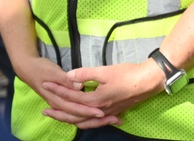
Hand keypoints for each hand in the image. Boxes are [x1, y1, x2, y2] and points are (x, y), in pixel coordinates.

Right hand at [12, 55, 118, 127]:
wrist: (27, 68)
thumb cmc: (40, 69)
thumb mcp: (53, 72)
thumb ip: (65, 80)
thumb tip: (78, 87)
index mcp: (56, 99)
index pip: (74, 108)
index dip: (88, 111)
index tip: (102, 112)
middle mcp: (59, 105)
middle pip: (78, 117)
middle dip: (95, 120)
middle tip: (114, 119)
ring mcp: (61, 104)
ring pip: (78, 117)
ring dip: (94, 120)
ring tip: (112, 119)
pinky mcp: (63, 101)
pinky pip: (76, 113)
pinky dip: (88, 115)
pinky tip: (100, 114)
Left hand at [42, 60, 162, 128]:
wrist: (149, 81)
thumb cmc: (128, 74)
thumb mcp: (105, 71)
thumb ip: (86, 74)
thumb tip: (69, 75)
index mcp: (94, 100)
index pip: (70, 96)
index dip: (57, 89)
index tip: (45, 84)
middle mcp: (98, 110)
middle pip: (73, 115)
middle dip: (58, 112)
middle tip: (44, 111)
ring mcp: (107, 113)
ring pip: (84, 122)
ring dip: (70, 120)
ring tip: (60, 117)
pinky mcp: (114, 112)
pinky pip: (94, 122)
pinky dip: (86, 122)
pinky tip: (85, 120)